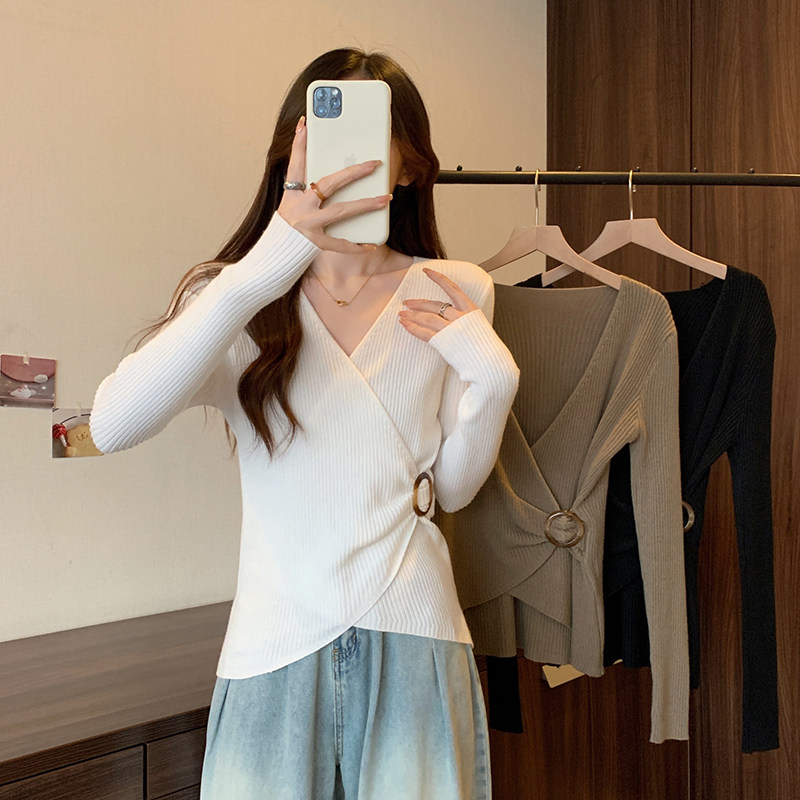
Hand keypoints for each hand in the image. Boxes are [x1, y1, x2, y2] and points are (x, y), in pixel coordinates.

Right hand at [277, 117, 390, 253]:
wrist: (277, 251)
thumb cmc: (289, 223)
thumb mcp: (290, 200)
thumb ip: (303, 181)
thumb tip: (315, 154)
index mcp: (292, 194)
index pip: (296, 164)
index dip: (299, 144)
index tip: (305, 124)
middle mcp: (301, 207)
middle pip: (328, 184)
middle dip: (352, 173)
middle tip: (373, 164)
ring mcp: (309, 225)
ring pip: (341, 211)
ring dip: (365, 204)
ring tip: (385, 199)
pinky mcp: (316, 243)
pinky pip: (340, 244)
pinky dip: (356, 246)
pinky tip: (372, 244)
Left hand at [398, 267, 478, 341]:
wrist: (489, 362)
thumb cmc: (484, 346)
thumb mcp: (477, 325)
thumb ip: (463, 318)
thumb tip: (450, 315)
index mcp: (470, 309)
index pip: (451, 288)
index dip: (438, 278)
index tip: (426, 271)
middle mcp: (460, 317)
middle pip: (435, 305)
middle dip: (418, 303)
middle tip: (407, 303)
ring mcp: (451, 329)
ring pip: (427, 318)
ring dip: (412, 315)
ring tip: (402, 314)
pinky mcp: (444, 342)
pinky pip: (425, 333)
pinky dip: (413, 329)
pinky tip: (406, 325)